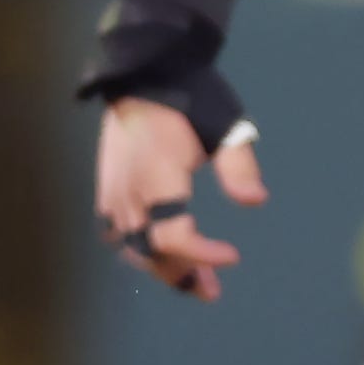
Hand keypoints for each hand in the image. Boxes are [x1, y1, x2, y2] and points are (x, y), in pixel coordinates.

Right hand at [95, 96, 265, 299]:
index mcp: (156, 175)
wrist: (144, 73)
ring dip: (162, 267)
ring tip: (196, 284)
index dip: (201, 253)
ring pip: (131, 247)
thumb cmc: (191, 97)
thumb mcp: (226, 125)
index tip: (233, 256)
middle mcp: (128, 189)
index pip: (173, 235)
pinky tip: (166, 257)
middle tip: (213, 291)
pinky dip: (142, 250)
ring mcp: (112, 190)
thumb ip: (239, 166)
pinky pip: (118, 233)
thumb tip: (256, 201)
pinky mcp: (107, 187)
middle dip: (182, 273)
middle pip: (150, 250)